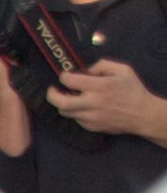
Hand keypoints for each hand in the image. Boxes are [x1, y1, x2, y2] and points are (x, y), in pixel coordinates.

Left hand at [48, 60, 166, 140]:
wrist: (142, 115)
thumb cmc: (132, 90)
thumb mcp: (122, 70)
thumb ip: (102, 65)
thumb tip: (85, 70)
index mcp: (101, 87)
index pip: (71, 82)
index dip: (64, 77)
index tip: (64, 76)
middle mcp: (93, 103)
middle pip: (61, 103)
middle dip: (51, 95)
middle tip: (52, 90)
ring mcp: (90, 117)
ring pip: (65, 112)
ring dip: (63, 103)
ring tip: (68, 96)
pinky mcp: (90, 127)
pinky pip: (75, 119)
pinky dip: (74, 112)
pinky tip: (82, 106)